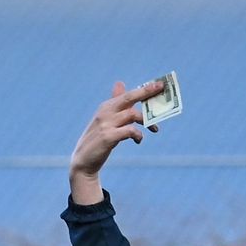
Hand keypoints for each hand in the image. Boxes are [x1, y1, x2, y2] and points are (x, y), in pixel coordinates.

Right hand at [69, 80, 168, 203]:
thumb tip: (120, 83)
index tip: (160, 84)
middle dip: (146, 92)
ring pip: (132, 114)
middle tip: (161, 90)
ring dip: (147, 121)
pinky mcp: (108, 137)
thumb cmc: (98, 140)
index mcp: (106, 107)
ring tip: (155, 129)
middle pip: (129, 98)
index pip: (128, 94)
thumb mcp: (105, 119)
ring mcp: (106, 124)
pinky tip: (139, 140)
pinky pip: (129, 131)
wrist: (84, 162)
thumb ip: (115, 103)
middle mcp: (105, 112)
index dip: (144, 88)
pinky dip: (138, 135)